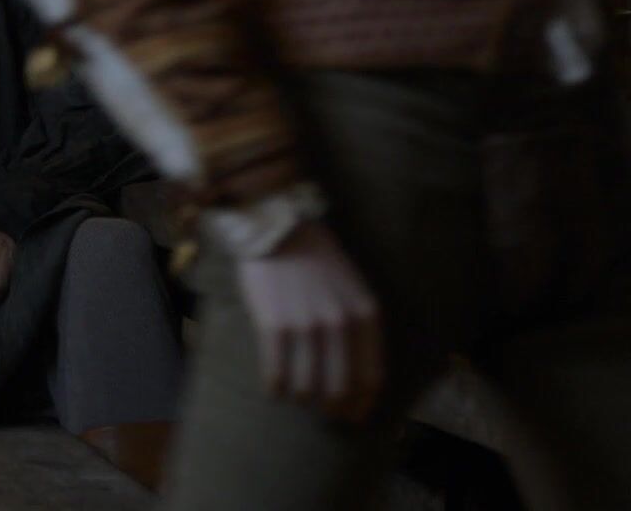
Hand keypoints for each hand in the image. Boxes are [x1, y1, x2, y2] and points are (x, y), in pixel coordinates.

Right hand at [234, 221, 383, 422]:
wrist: (276, 227)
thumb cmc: (315, 257)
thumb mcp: (352, 287)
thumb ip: (359, 325)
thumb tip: (356, 372)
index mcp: (366, 314)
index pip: (371, 376)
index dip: (362, 403)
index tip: (352, 415)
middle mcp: (340, 323)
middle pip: (339, 386)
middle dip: (331, 407)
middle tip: (322, 411)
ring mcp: (306, 325)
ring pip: (307, 385)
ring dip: (301, 399)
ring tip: (295, 397)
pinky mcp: (273, 324)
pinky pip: (276, 372)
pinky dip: (275, 388)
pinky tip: (273, 390)